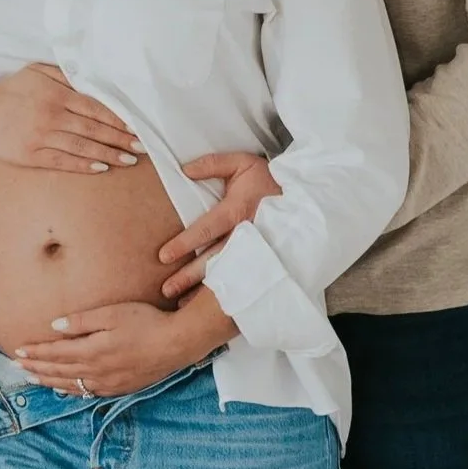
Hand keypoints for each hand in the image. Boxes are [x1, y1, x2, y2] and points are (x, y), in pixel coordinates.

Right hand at [0, 64, 146, 175]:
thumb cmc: (12, 90)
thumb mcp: (37, 73)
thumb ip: (65, 76)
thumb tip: (94, 80)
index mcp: (55, 93)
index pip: (94, 107)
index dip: (118, 119)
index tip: (136, 127)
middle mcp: (50, 115)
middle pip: (93, 129)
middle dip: (120, 139)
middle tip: (142, 147)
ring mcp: (41, 136)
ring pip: (82, 147)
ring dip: (109, 154)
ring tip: (129, 160)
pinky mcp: (31, 155)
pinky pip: (63, 161)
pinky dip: (84, 164)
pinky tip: (101, 167)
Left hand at [11, 294, 229, 398]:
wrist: (176, 344)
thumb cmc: (146, 322)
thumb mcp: (112, 313)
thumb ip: (82, 321)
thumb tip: (55, 326)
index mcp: (92, 350)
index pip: (55, 352)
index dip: (35, 352)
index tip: (18, 349)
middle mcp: (96, 370)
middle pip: (59, 370)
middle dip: (36, 367)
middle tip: (16, 366)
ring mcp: (108, 382)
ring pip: (70, 384)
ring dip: (49, 381)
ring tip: (32, 378)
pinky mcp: (119, 387)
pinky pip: (88, 393)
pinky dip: (71, 391)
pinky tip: (64, 389)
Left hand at [158, 151, 280, 297]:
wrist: (304, 197)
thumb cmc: (268, 179)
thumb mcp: (243, 163)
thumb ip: (213, 164)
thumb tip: (185, 170)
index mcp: (238, 210)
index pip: (206, 229)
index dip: (184, 243)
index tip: (163, 256)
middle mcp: (246, 234)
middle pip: (213, 259)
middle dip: (189, 276)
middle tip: (166, 289)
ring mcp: (255, 250)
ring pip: (226, 273)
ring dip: (203, 290)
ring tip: (182, 303)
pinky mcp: (263, 259)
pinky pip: (241, 279)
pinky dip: (225, 292)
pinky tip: (208, 305)